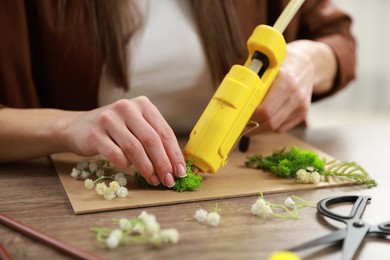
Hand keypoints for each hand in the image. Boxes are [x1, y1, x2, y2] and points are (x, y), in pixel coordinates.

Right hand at [62, 96, 186, 186]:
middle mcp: (127, 108)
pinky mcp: (95, 134)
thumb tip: (175, 164)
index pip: (164, 131)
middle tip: (169, 180)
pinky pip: (115, 153)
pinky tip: (127, 168)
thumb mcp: (136, 125)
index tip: (180, 171)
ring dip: (147, 168)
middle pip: (151, 140)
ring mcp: (109, 119)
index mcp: (143, 104)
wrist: (78, 127)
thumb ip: (154, 138)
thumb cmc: (115, 130)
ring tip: (154, 180)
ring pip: (134, 148)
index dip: (174, 153)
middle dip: (163, 163)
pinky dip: (124, 164)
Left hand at [246, 40, 335, 133]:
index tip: (238, 117)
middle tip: (239, 125)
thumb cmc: (283, 62)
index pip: (265, 110)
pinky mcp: (303, 113)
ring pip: (275, 127)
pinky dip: (269, 127)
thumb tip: (234, 93)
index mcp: (286, 81)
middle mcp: (296, 95)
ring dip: (259, 128)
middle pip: (270, 122)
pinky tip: (262, 121)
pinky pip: (282, 127)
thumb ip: (253, 77)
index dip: (250, 117)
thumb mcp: (267, 63)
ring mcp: (301, 106)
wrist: (308, 62)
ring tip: (247, 124)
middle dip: (252, 126)